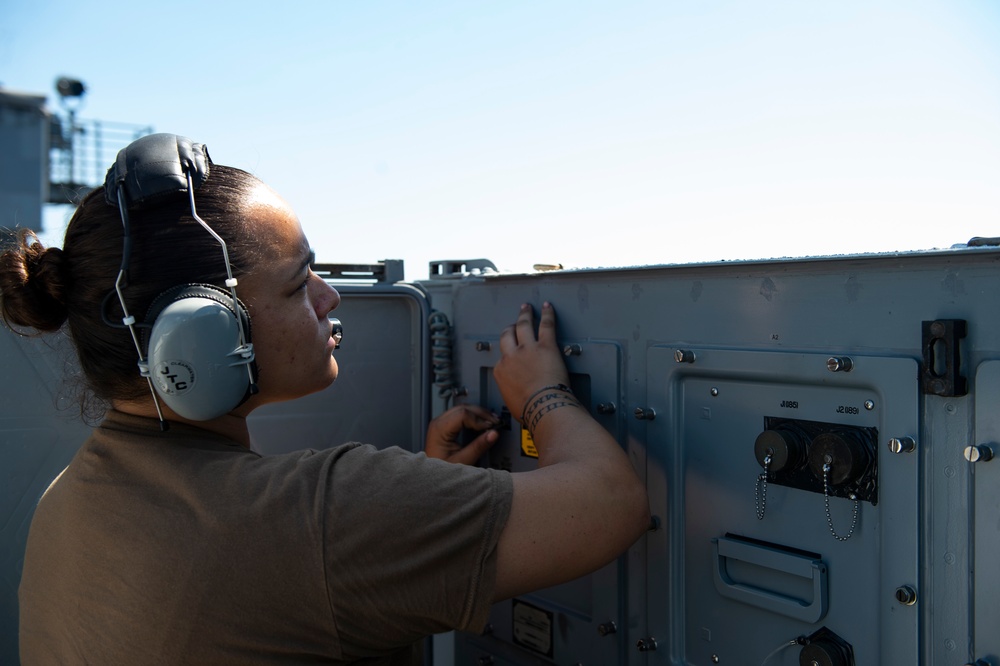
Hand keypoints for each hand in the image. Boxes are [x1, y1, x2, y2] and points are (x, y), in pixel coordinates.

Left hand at [425, 404, 499, 464]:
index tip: (491, 427)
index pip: (463, 414)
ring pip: (463, 409)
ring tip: (491, 421)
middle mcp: (438, 422)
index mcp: (440, 429)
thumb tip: (493, 433)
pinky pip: (461, 414)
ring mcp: (441, 422)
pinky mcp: (445, 425)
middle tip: (495, 422)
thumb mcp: (463, 460)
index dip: (479, 419)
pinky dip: (473, 416)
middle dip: (481, 414)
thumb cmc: (442, 470)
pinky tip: (482, 422)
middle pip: (463, 408)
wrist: (432, 477)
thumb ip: (478, 446)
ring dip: (478, 413)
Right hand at [494, 303, 570, 421]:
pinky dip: (547, 314)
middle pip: (507, 335)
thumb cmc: (530, 410)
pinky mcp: (545, 346)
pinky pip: (546, 325)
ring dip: (525, 315)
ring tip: (526, 308)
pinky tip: (547, 307)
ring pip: (524, 325)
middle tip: (513, 323)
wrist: (543, 407)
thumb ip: (512, 392)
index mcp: (501, 371)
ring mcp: (528, 349)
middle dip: (510, 328)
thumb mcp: (512, 402)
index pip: (502, 357)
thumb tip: (518, 394)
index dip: (508, 353)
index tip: (511, 352)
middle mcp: (511, 356)